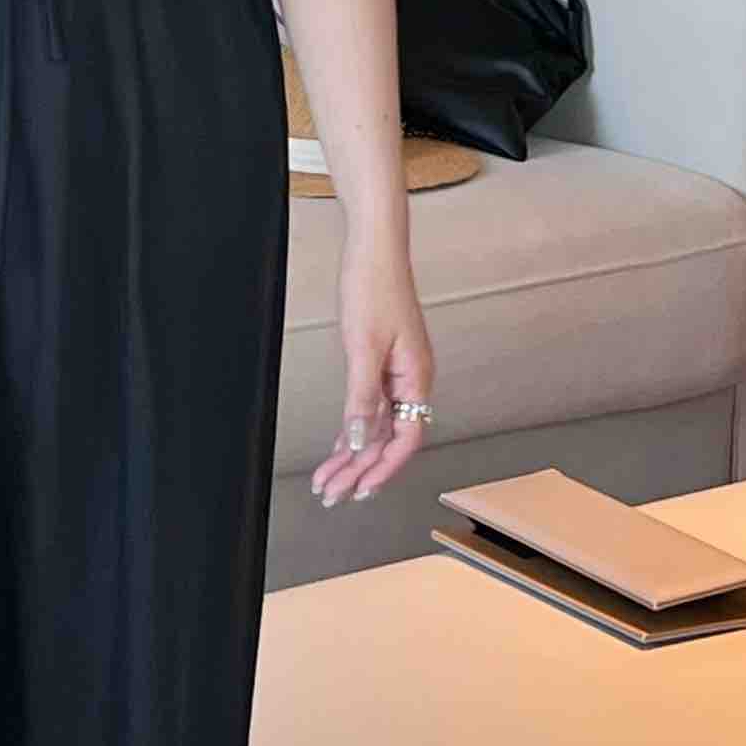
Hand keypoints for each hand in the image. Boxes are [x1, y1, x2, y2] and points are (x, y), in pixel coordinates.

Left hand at [309, 229, 432, 506]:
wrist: (375, 250)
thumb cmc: (373, 288)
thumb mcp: (363, 346)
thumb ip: (362, 397)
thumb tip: (361, 440)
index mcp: (416, 378)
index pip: (406, 439)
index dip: (382, 469)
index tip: (359, 491)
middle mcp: (411, 381)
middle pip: (389, 439)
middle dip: (360, 470)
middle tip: (332, 496)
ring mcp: (397, 373)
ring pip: (377, 426)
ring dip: (352, 455)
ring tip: (329, 483)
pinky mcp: (382, 363)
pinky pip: (371, 408)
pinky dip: (354, 430)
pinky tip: (340, 450)